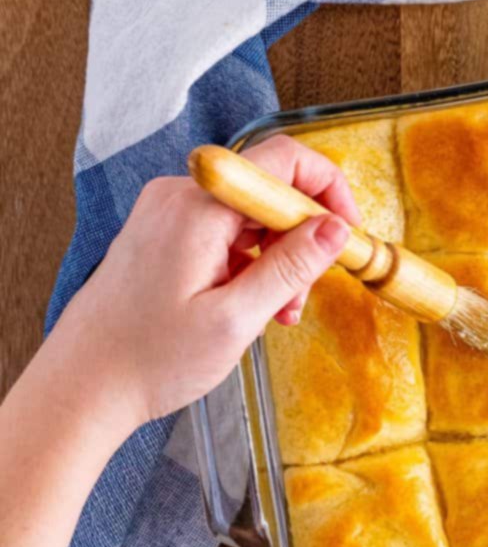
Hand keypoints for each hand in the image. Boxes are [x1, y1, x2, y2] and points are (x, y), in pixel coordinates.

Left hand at [50, 135, 358, 433]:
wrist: (83, 385)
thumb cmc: (148, 360)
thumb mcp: (235, 320)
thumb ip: (290, 267)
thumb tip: (335, 228)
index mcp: (196, 209)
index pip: (281, 161)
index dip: (326, 190)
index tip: (346, 231)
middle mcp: (179, 197)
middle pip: (267, 192)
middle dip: (299, 240)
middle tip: (303, 295)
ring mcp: (167, 213)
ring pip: (250, 216)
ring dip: (276, 259)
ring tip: (276, 312)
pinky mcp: (162, 233)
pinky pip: (224, 232)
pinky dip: (248, 264)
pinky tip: (249, 306)